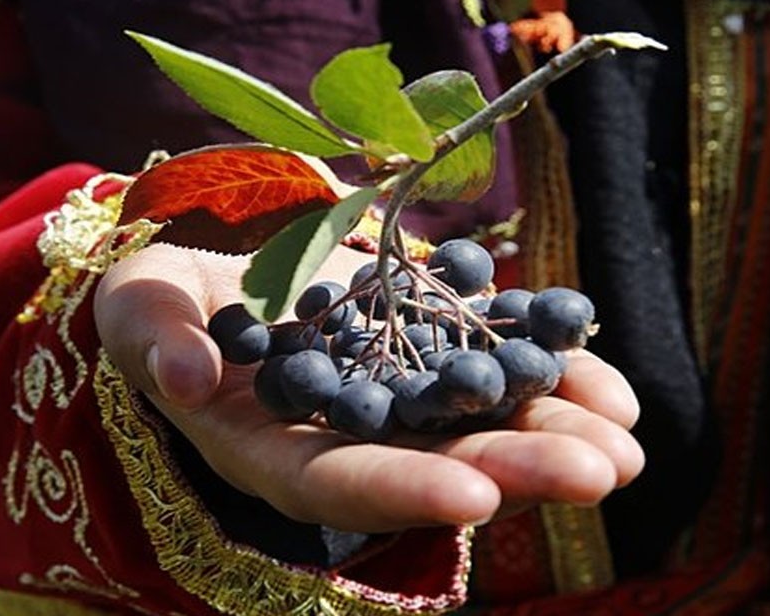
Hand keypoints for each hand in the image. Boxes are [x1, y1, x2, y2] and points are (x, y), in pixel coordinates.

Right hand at [95, 243, 642, 532]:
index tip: (474, 495)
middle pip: (433, 468)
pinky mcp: (428, 351)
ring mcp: (396, 400)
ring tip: (629, 436)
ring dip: (556, 432)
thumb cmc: (159, 302)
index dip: (401, 491)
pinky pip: (495, 365)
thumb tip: (185, 376)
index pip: (335, 484)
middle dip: (517, 471)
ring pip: (480, 425)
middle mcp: (346, 440)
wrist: (212, 275)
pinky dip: (551, 370)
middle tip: (603, 472)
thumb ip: (156, 341)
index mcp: (270, 452)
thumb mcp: (140, 310)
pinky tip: (610, 380)